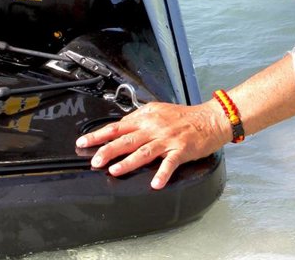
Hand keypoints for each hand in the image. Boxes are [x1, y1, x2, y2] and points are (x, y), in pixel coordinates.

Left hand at [76, 99, 229, 188]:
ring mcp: (167, 139)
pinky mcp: (181, 149)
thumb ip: (139, 120)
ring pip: (144, 151)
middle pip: (126, 139)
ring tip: (114, 170)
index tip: (84, 142)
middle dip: (107, 150)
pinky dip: (162, 173)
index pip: (117, 126)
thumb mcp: (157, 111)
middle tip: (94, 160)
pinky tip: (155, 183)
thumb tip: (120, 127)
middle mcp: (154, 127)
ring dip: (128, 161)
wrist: (210, 119)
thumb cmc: (184, 117)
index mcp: (146, 117)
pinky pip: (170, 162)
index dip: (99, 134)